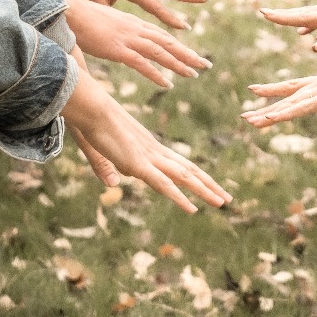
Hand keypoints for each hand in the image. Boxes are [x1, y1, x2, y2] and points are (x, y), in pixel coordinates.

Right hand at [62, 73, 230, 212]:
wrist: (90, 107)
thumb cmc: (92, 123)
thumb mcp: (101, 151)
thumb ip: (107, 167)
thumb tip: (117, 180)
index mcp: (148, 147)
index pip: (177, 163)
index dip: (194, 175)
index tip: (209, 184)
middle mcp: (154, 152)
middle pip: (188, 170)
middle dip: (208, 184)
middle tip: (227, 197)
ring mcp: (148, 158)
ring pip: (184, 177)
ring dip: (204, 191)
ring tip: (223, 202)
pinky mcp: (139, 164)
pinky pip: (164, 184)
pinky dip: (180, 197)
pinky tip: (193, 209)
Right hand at [63, 0, 210, 86]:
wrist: (69, 11)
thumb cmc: (82, 19)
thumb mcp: (105, 28)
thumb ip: (116, 38)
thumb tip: (118, 47)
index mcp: (134, 24)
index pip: (162, 36)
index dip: (179, 46)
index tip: (191, 56)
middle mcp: (136, 29)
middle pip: (168, 43)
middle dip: (188, 55)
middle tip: (206, 65)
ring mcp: (128, 39)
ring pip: (161, 52)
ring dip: (179, 64)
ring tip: (194, 74)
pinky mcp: (118, 49)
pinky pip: (142, 64)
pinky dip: (157, 74)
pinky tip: (168, 84)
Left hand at [242, 61, 316, 126]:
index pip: (296, 87)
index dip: (276, 91)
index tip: (257, 91)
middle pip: (288, 95)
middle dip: (267, 104)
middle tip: (246, 114)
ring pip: (290, 104)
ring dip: (269, 114)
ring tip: (249, 120)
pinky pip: (301, 108)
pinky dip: (284, 113)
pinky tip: (270, 118)